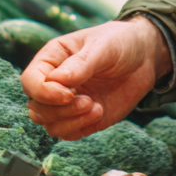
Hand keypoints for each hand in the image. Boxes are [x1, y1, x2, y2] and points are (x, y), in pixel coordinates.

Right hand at [22, 16, 171, 140]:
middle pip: (36, 108)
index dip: (44, 92)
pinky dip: (80, 128)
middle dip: (59, 111)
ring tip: (96, 107)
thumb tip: (56, 81)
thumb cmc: (120, 42)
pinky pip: (67, 133)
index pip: (30, 81)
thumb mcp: (102, 46)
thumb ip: (80, 64)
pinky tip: (99, 112)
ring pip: (49, 124)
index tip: (69, 94)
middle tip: (88, 101)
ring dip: (71, 121)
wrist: (145, 56)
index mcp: (52, 58)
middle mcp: (54, 83)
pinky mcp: (81, 118)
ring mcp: (67, 103)